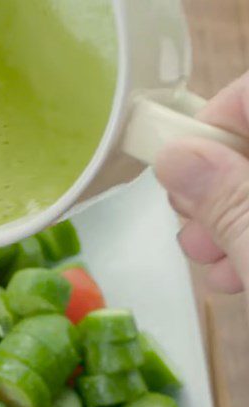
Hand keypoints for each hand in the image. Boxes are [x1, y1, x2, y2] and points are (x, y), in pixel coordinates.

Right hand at [156, 71, 248, 293]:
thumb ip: (227, 201)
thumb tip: (175, 158)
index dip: (210, 123)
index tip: (178, 166)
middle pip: (246, 143)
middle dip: (211, 186)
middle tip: (194, 225)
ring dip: (224, 222)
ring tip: (215, 261)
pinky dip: (248, 239)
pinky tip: (239, 273)